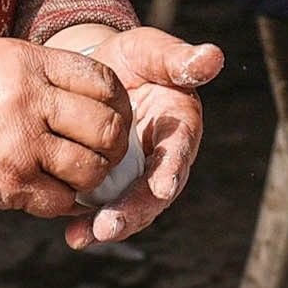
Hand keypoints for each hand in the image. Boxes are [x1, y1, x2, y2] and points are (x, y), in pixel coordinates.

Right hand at [0, 37, 130, 220]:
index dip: (117, 103)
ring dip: (91, 178)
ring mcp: (21, 144)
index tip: (110, 116)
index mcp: (28, 62)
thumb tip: (86, 93)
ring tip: (76, 176)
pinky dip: (63, 201)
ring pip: (91, 168)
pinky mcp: (8, 184)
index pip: (103, 80)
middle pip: (107, 126)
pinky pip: (62, 200)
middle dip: (112, 145)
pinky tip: (50, 193)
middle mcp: (31, 99)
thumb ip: (38, 72)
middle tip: (102, 154)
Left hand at [44, 24, 223, 248]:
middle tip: (109, 226)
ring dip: (112, 225)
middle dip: (134, 211)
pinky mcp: (112, 186)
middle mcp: (164, 160)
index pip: (179, 152)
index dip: (172, 170)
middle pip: (155, 193)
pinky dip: (90, 224)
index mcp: (180, 128)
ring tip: (86, 236)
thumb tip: (213, 56)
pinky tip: (74, 236)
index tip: (163, 187)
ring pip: (132, 208)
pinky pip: (105, 210)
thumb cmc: (130, 59)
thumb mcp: (149, 51)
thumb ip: (178, 59)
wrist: (95, 73)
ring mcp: (138, 177)